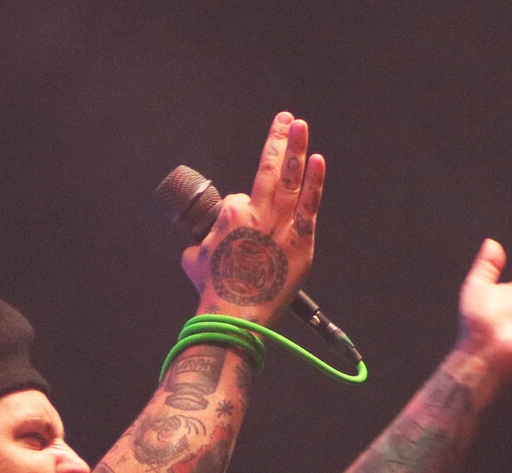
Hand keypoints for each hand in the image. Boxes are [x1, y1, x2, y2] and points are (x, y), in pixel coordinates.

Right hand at [182, 112, 324, 325]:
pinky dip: (314, 183)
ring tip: (300, 125)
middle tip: (286, 118)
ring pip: (289, 179)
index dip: (242, 210)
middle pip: (269, 168)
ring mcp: (280, 226)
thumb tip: (207, 242)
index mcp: (231, 214)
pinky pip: (309, 206)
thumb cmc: (213, 291)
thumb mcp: (194, 259)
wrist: (234, 314)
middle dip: (278, 140)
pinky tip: (318, 160)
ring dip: (295, 149)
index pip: (242, 197)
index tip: (243, 232)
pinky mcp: (300, 242)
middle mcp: (257, 212)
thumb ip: (203, 242)